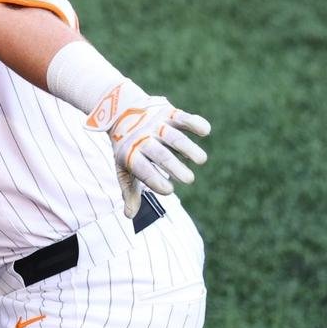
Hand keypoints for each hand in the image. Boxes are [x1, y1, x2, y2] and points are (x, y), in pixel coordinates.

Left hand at [85, 82, 210, 217]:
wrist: (121, 111)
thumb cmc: (128, 148)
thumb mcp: (124, 168)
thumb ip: (130, 191)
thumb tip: (130, 215)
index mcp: (132, 155)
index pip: (143, 170)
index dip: (155, 181)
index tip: (168, 191)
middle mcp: (144, 139)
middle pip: (160, 155)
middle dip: (174, 167)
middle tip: (188, 179)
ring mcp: (157, 125)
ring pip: (174, 137)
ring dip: (188, 148)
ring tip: (200, 160)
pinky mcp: (169, 113)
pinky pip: (182, 117)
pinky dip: (194, 122)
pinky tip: (205, 131)